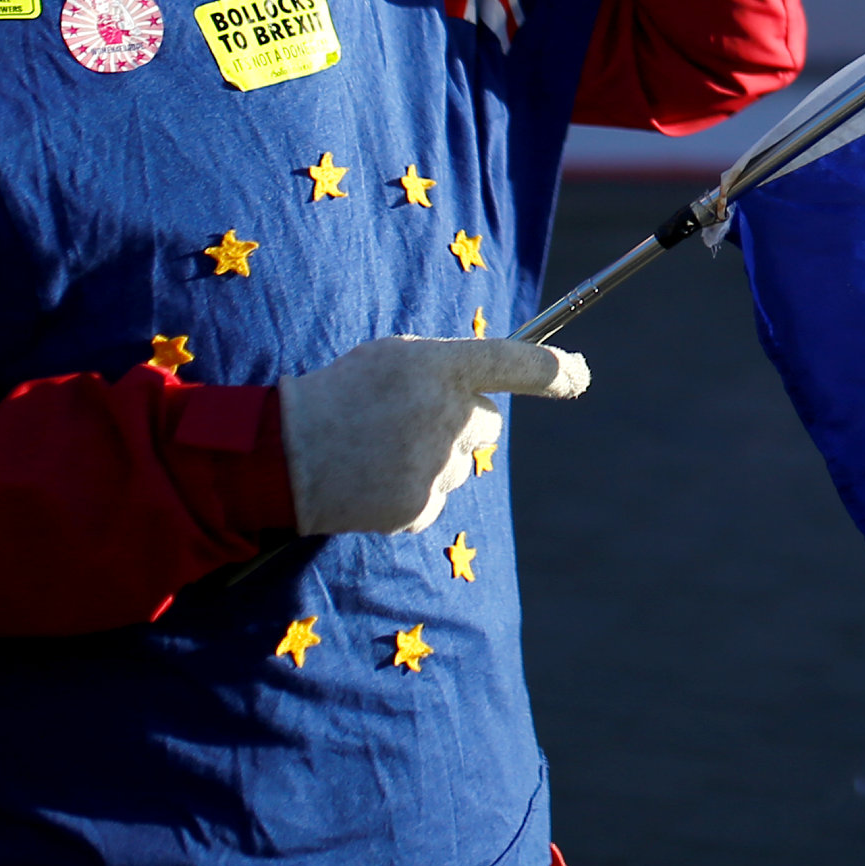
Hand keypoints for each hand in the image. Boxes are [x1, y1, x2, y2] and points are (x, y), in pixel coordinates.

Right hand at [276, 335, 589, 536]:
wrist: (286, 453)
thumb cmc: (343, 394)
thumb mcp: (394, 358)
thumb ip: (446, 368)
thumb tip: (491, 389)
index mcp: (442, 368)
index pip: (519, 364)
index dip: (557, 371)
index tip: (578, 374)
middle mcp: (448, 416)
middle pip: (487, 423)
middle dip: (460, 421)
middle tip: (408, 420)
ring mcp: (437, 466)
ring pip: (462, 463)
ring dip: (436, 457)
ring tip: (382, 450)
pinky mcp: (422, 507)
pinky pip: (438, 496)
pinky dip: (415, 490)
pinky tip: (377, 479)